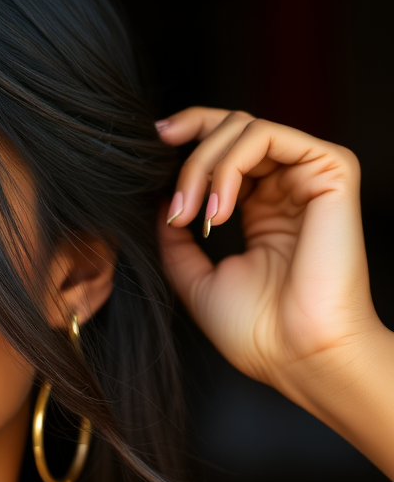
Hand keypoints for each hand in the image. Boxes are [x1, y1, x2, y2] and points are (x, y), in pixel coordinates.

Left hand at [155, 107, 393, 477]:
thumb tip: (158, 198)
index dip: (187, 136)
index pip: (223, 149)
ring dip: (202, 165)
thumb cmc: (254, 330)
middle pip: (230, 128)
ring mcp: (308, 177)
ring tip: (191, 216)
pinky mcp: (331, 170)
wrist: (294, 354)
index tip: (150, 143)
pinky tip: (217, 212)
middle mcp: (286, 187)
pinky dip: (228, 166)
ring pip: (244, 127)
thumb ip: (173, 238)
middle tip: (174, 208)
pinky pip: (266, 135)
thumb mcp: (192, 277)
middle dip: (187, 157)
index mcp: (261, 210)